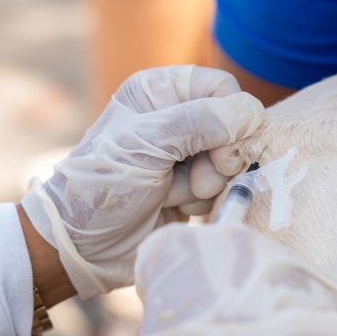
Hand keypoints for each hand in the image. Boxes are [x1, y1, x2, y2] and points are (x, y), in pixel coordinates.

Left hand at [20, 66, 264, 298]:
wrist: (83, 246)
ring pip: (230, 160)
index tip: (221, 155)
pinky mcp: (191, 185)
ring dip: (207, 184)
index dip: (231, 120)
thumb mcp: (145, 146)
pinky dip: (201, 201)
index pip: (222, 88)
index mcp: (160, 90)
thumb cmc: (103, 186)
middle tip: (199, 182)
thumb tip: (253, 112)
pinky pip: (221, 186)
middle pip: (233, 127)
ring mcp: (184, 152)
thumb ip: (199, 123)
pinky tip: (173, 206)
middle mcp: (175, 114)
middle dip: (220, 158)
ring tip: (171, 195)